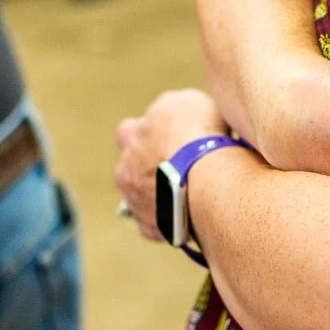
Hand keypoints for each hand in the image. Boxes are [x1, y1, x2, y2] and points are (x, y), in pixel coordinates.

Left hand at [112, 88, 229, 241]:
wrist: (204, 175)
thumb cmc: (197, 133)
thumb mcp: (187, 102)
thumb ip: (174, 107)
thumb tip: (175, 112)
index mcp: (131, 136)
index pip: (128, 131)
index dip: (147, 134)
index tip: (167, 137)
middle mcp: (125, 169)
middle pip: (131, 169)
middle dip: (150, 169)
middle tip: (181, 168)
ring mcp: (136, 201)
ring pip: (141, 199)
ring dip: (159, 196)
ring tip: (190, 194)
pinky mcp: (152, 227)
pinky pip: (156, 226)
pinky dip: (170, 222)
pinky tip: (189, 216)